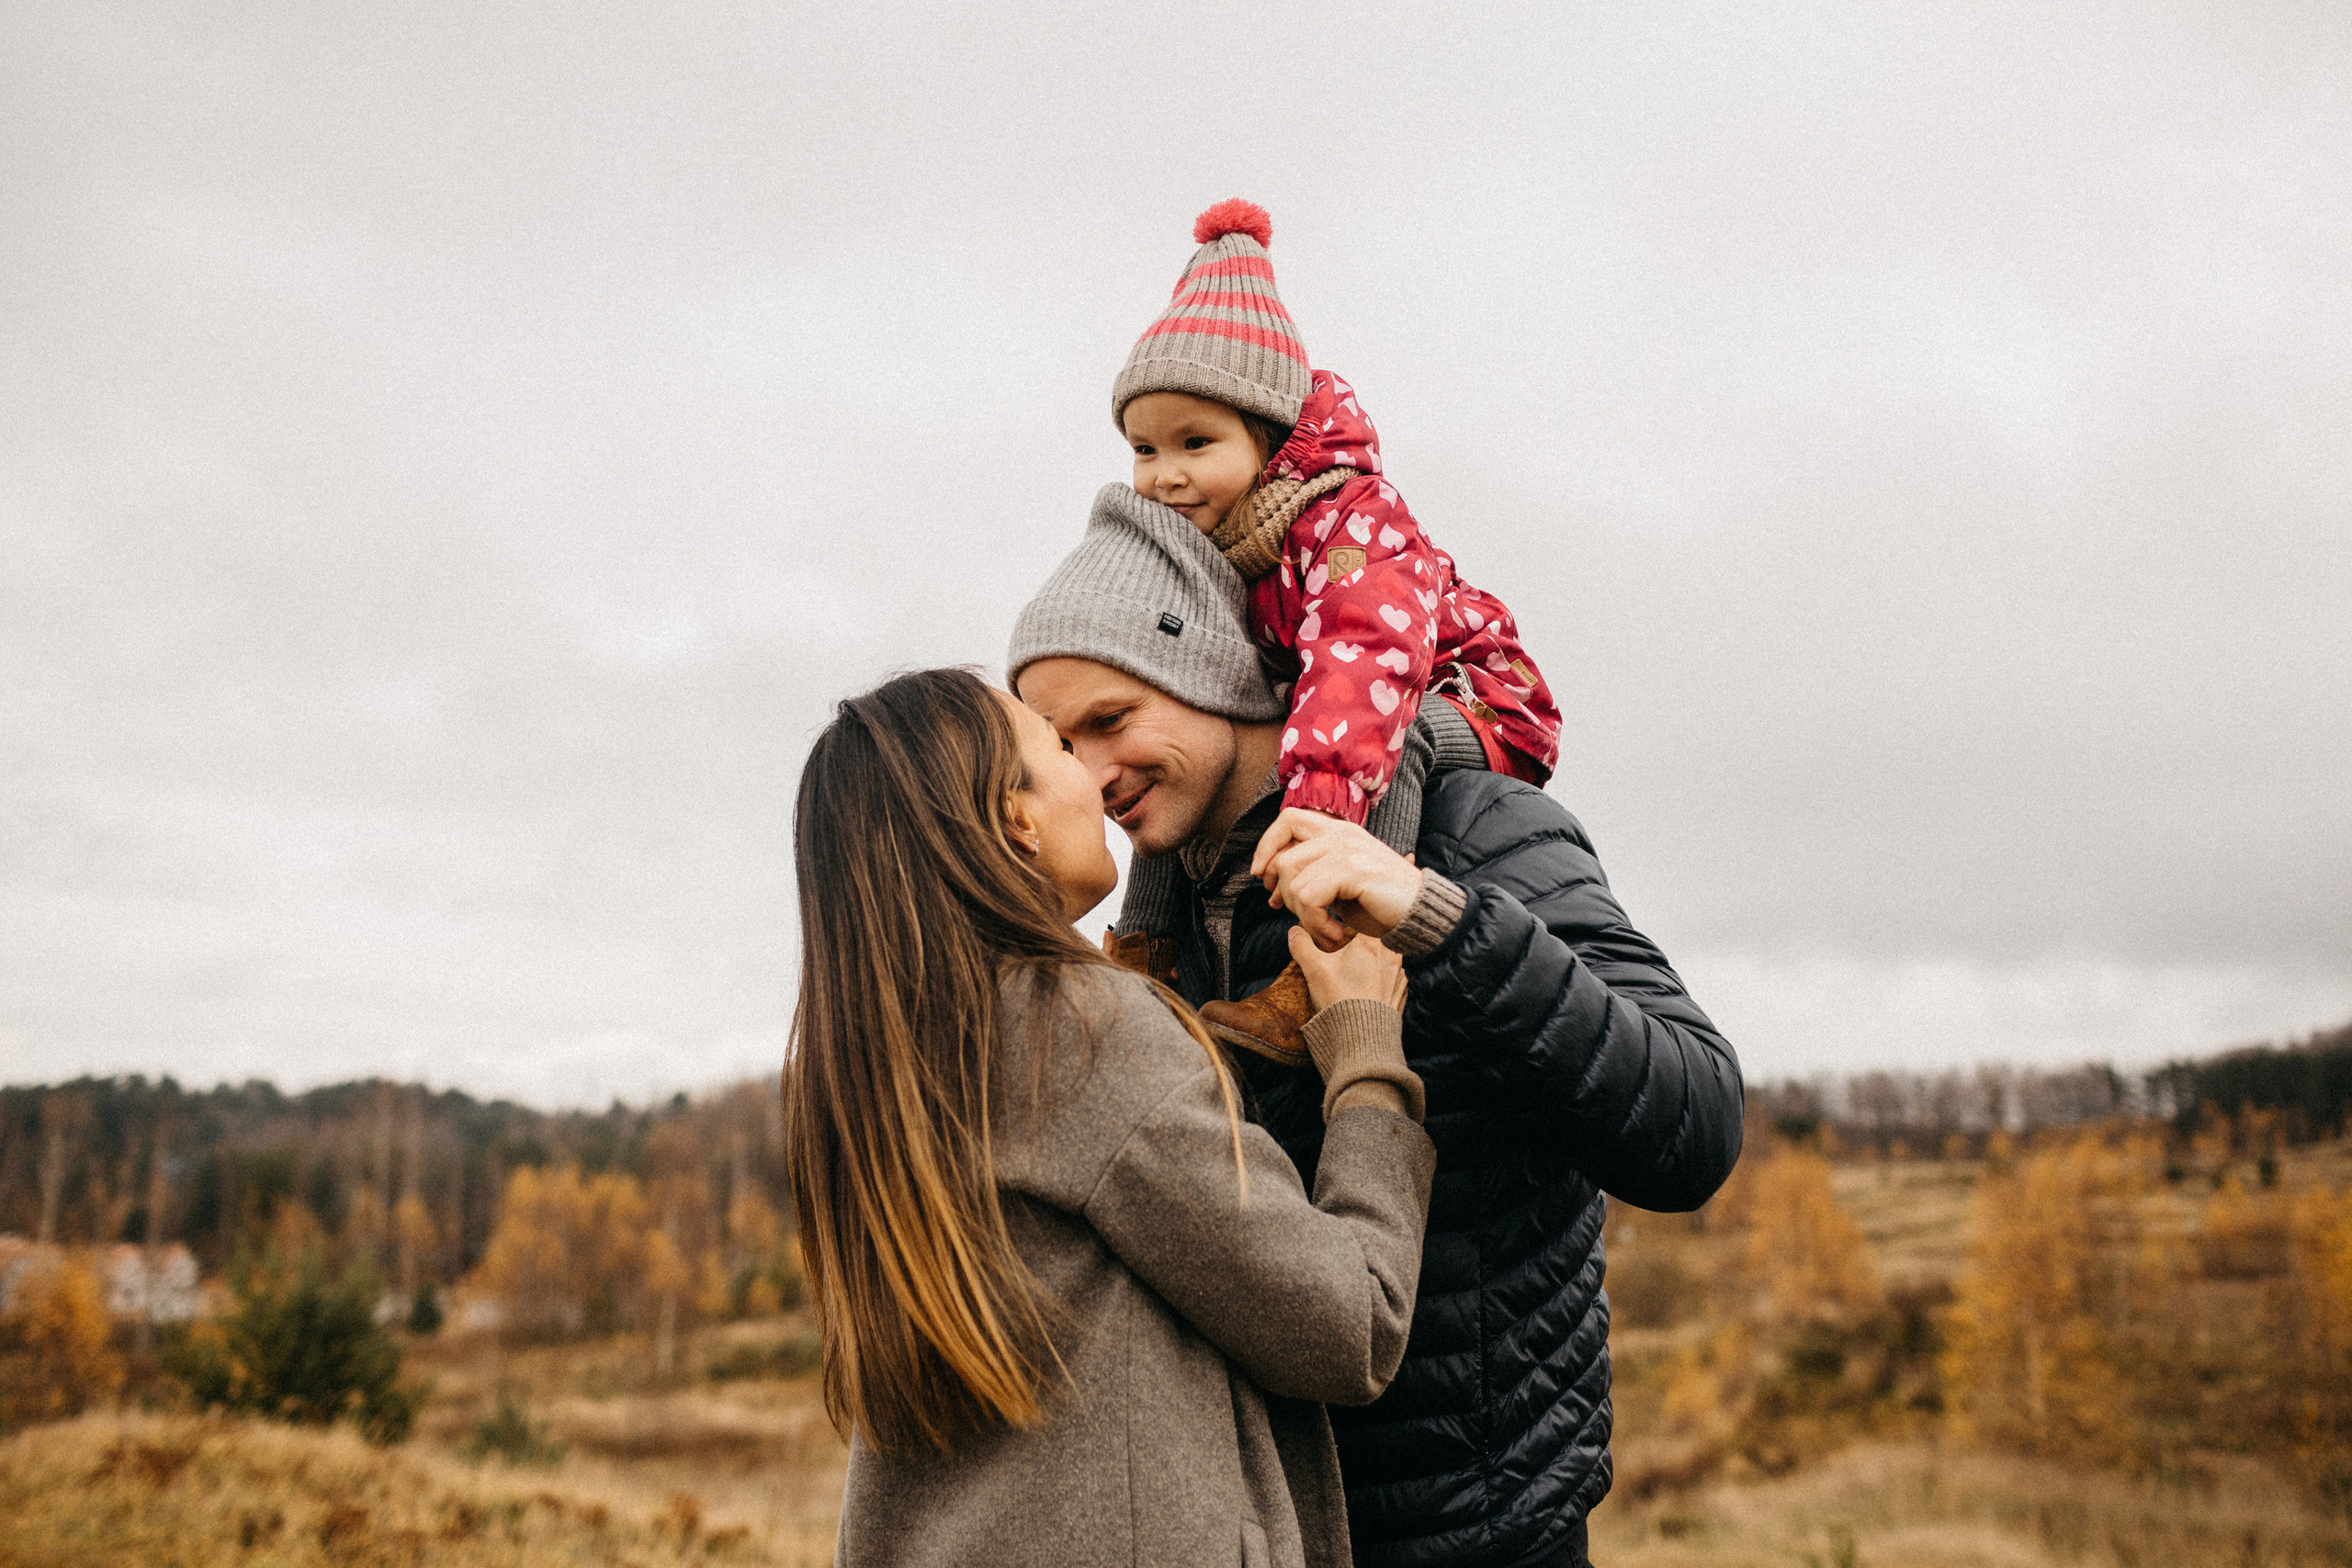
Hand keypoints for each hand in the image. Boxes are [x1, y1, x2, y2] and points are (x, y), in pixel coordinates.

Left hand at [1250, 809, 1423, 950]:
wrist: (1422, 913)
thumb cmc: (1381, 903)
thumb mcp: (1338, 885)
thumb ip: (1310, 875)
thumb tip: (1269, 883)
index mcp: (1338, 831)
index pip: (1288, 819)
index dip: (1267, 846)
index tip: (1262, 878)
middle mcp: (1341, 834)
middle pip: (1284, 858)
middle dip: (1284, 896)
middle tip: (1303, 919)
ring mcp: (1347, 849)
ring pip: (1293, 882)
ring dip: (1304, 918)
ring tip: (1326, 932)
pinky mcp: (1352, 869)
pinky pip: (1308, 898)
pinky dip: (1316, 924)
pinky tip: (1335, 935)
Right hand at [1289, 927, 1407, 1013]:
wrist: (1362, 1039)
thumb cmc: (1340, 1000)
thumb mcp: (1314, 969)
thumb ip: (1302, 945)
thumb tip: (1295, 932)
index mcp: (1372, 942)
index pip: (1361, 922)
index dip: (1347, 928)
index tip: (1337, 938)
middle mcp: (1392, 955)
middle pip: (1373, 941)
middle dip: (1357, 947)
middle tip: (1342, 958)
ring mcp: (1399, 976)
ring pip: (1383, 960)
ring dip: (1369, 964)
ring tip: (1351, 978)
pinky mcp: (1401, 994)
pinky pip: (1389, 980)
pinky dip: (1378, 982)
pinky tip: (1363, 992)